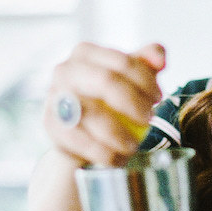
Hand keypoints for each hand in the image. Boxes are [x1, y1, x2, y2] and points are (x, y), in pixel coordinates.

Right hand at [44, 41, 165, 165]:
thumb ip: (146, 61)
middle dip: (135, 103)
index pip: (123, 61)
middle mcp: (64, 70)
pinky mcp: (52, 126)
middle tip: (149, 119)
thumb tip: (159, 59)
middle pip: (107, 81)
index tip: (157, 98)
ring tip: (134, 144)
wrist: (77, 133)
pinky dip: (106, 152)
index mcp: (84, 53)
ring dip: (122, 133)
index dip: (147, 81)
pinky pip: (83, 141)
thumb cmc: (105, 99)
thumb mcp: (127, 77)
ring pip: (95, 113)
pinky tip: (118, 157)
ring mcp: (55, 98)